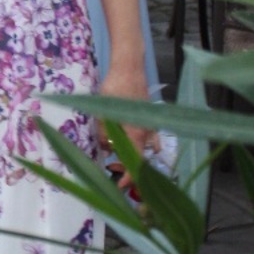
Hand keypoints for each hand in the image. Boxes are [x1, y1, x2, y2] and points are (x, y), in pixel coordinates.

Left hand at [97, 63, 152, 187]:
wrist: (129, 66)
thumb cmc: (115, 88)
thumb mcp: (103, 113)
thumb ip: (105, 134)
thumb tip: (106, 149)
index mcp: (138, 132)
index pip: (136, 162)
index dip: (129, 177)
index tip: (119, 187)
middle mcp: (148, 131)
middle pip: (141, 157)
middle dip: (127, 166)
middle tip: (111, 169)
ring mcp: (150, 123)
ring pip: (144, 147)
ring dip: (131, 154)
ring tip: (116, 156)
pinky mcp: (147, 116)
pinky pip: (145, 136)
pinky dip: (135, 143)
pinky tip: (121, 140)